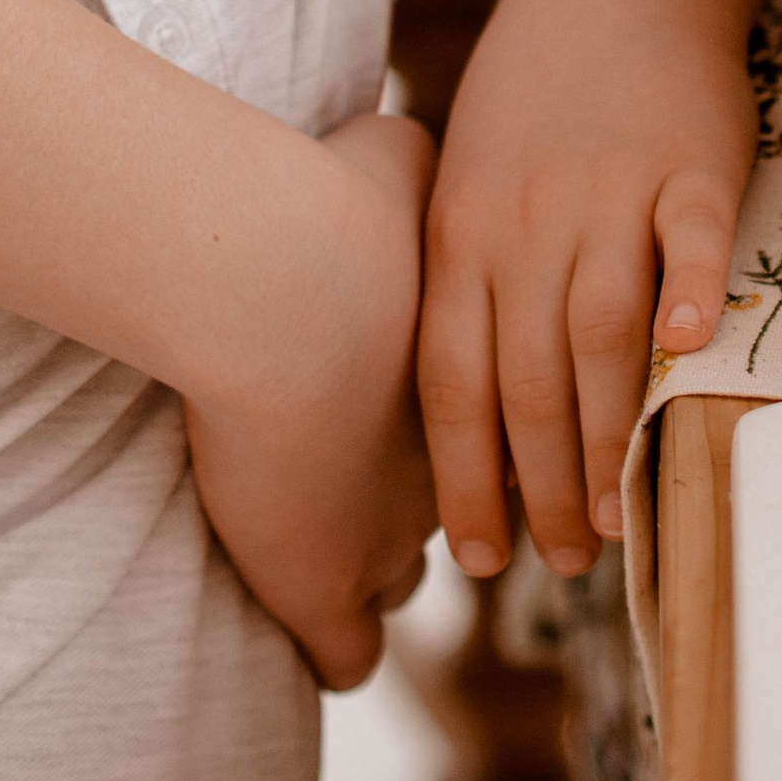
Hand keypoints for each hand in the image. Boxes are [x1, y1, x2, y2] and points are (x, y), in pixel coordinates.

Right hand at [185, 110, 436, 690]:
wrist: (290, 290)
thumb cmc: (338, 215)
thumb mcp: (391, 160)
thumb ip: (404, 157)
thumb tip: (403, 133)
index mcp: (460, 370)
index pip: (491, 423)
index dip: (486, 432)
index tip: (480, 432)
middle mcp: (435, 456)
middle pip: (467, 504)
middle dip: (469, 513)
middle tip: (478, 523)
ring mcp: (378, 529)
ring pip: (395, 574)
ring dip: (387, 576)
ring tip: (380, 578)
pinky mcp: (321, 583)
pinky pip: (345, 646)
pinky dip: (338, 647)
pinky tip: (335, 647)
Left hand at [418, 0, 752, 582]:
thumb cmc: (534, 98)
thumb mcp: (470, 182)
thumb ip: (471, 287)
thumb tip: (471, 423)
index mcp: (463, 232)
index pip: (451, 381)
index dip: (464, 479)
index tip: (478, 561)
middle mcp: (528, 220)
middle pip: (528, 377)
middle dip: (540, 487)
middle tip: (563, 563)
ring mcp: (611, 188)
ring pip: (602, 329)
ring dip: (610, 433)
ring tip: (618, 518)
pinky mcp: (692, 161)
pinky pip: (694, 234)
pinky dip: (695, 289)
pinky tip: (698, 352)